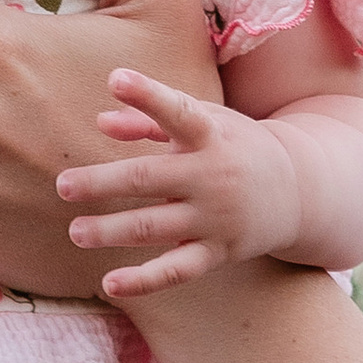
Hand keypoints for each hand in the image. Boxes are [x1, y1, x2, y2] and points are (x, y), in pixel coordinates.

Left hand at [58, 66, 301, 295]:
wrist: (299, 191)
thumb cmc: (234, 147)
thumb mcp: (204, 122)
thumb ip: (150, 119)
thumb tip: (101, 122)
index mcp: (209, 135)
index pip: (177, 111)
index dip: (148, 95)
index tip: (117, 78)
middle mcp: (212, 175)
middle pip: (148, 178)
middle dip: (103, 182)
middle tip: (63, 185)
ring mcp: (216, 217)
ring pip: (154, 226)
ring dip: (111, 230)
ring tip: (76, 231)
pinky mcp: (218, 251)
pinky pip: (177, 270)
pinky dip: (144, 281)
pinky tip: (110, 283)